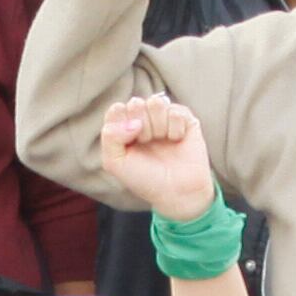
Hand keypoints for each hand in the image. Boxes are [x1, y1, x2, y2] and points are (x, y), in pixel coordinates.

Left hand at [98, 93, 219, 223]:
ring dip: (158, 127)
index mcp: (124, 126)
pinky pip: (176, 111)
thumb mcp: (114, 162)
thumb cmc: (144, 178)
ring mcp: (165, 117)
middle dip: (141, 127)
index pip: (117, 109)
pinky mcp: (185, 119)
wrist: (176, 192)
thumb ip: (110, 136)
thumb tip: (134, 121)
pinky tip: (176, 140)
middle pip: (136, 103)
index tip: (129, 144)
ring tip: (162, 142)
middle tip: (147, 144)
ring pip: (156, 103)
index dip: (122, 125)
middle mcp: (144, 118)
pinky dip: (175, 130)